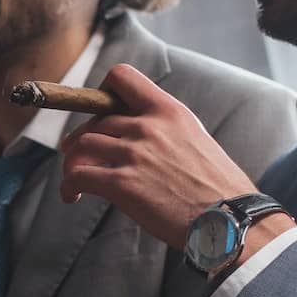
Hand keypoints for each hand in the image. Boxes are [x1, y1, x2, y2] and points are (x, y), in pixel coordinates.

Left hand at [58, 63, 259, 247]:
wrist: (229, 219)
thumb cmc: (217, 187)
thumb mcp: (195, 139)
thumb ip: (164, 129)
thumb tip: (133, 133)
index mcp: (169, 111)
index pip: (123, 77)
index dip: (101, 92)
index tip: (99, 113)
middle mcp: (149, 126)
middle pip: (95, 120)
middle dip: (83, 137)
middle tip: (78, 154)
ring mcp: (134, 154)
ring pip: (81, 145)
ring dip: (72, 162)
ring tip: (75, 179)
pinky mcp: (122, 184)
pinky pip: (77, 175)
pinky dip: (68, 185)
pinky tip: (72, 195)